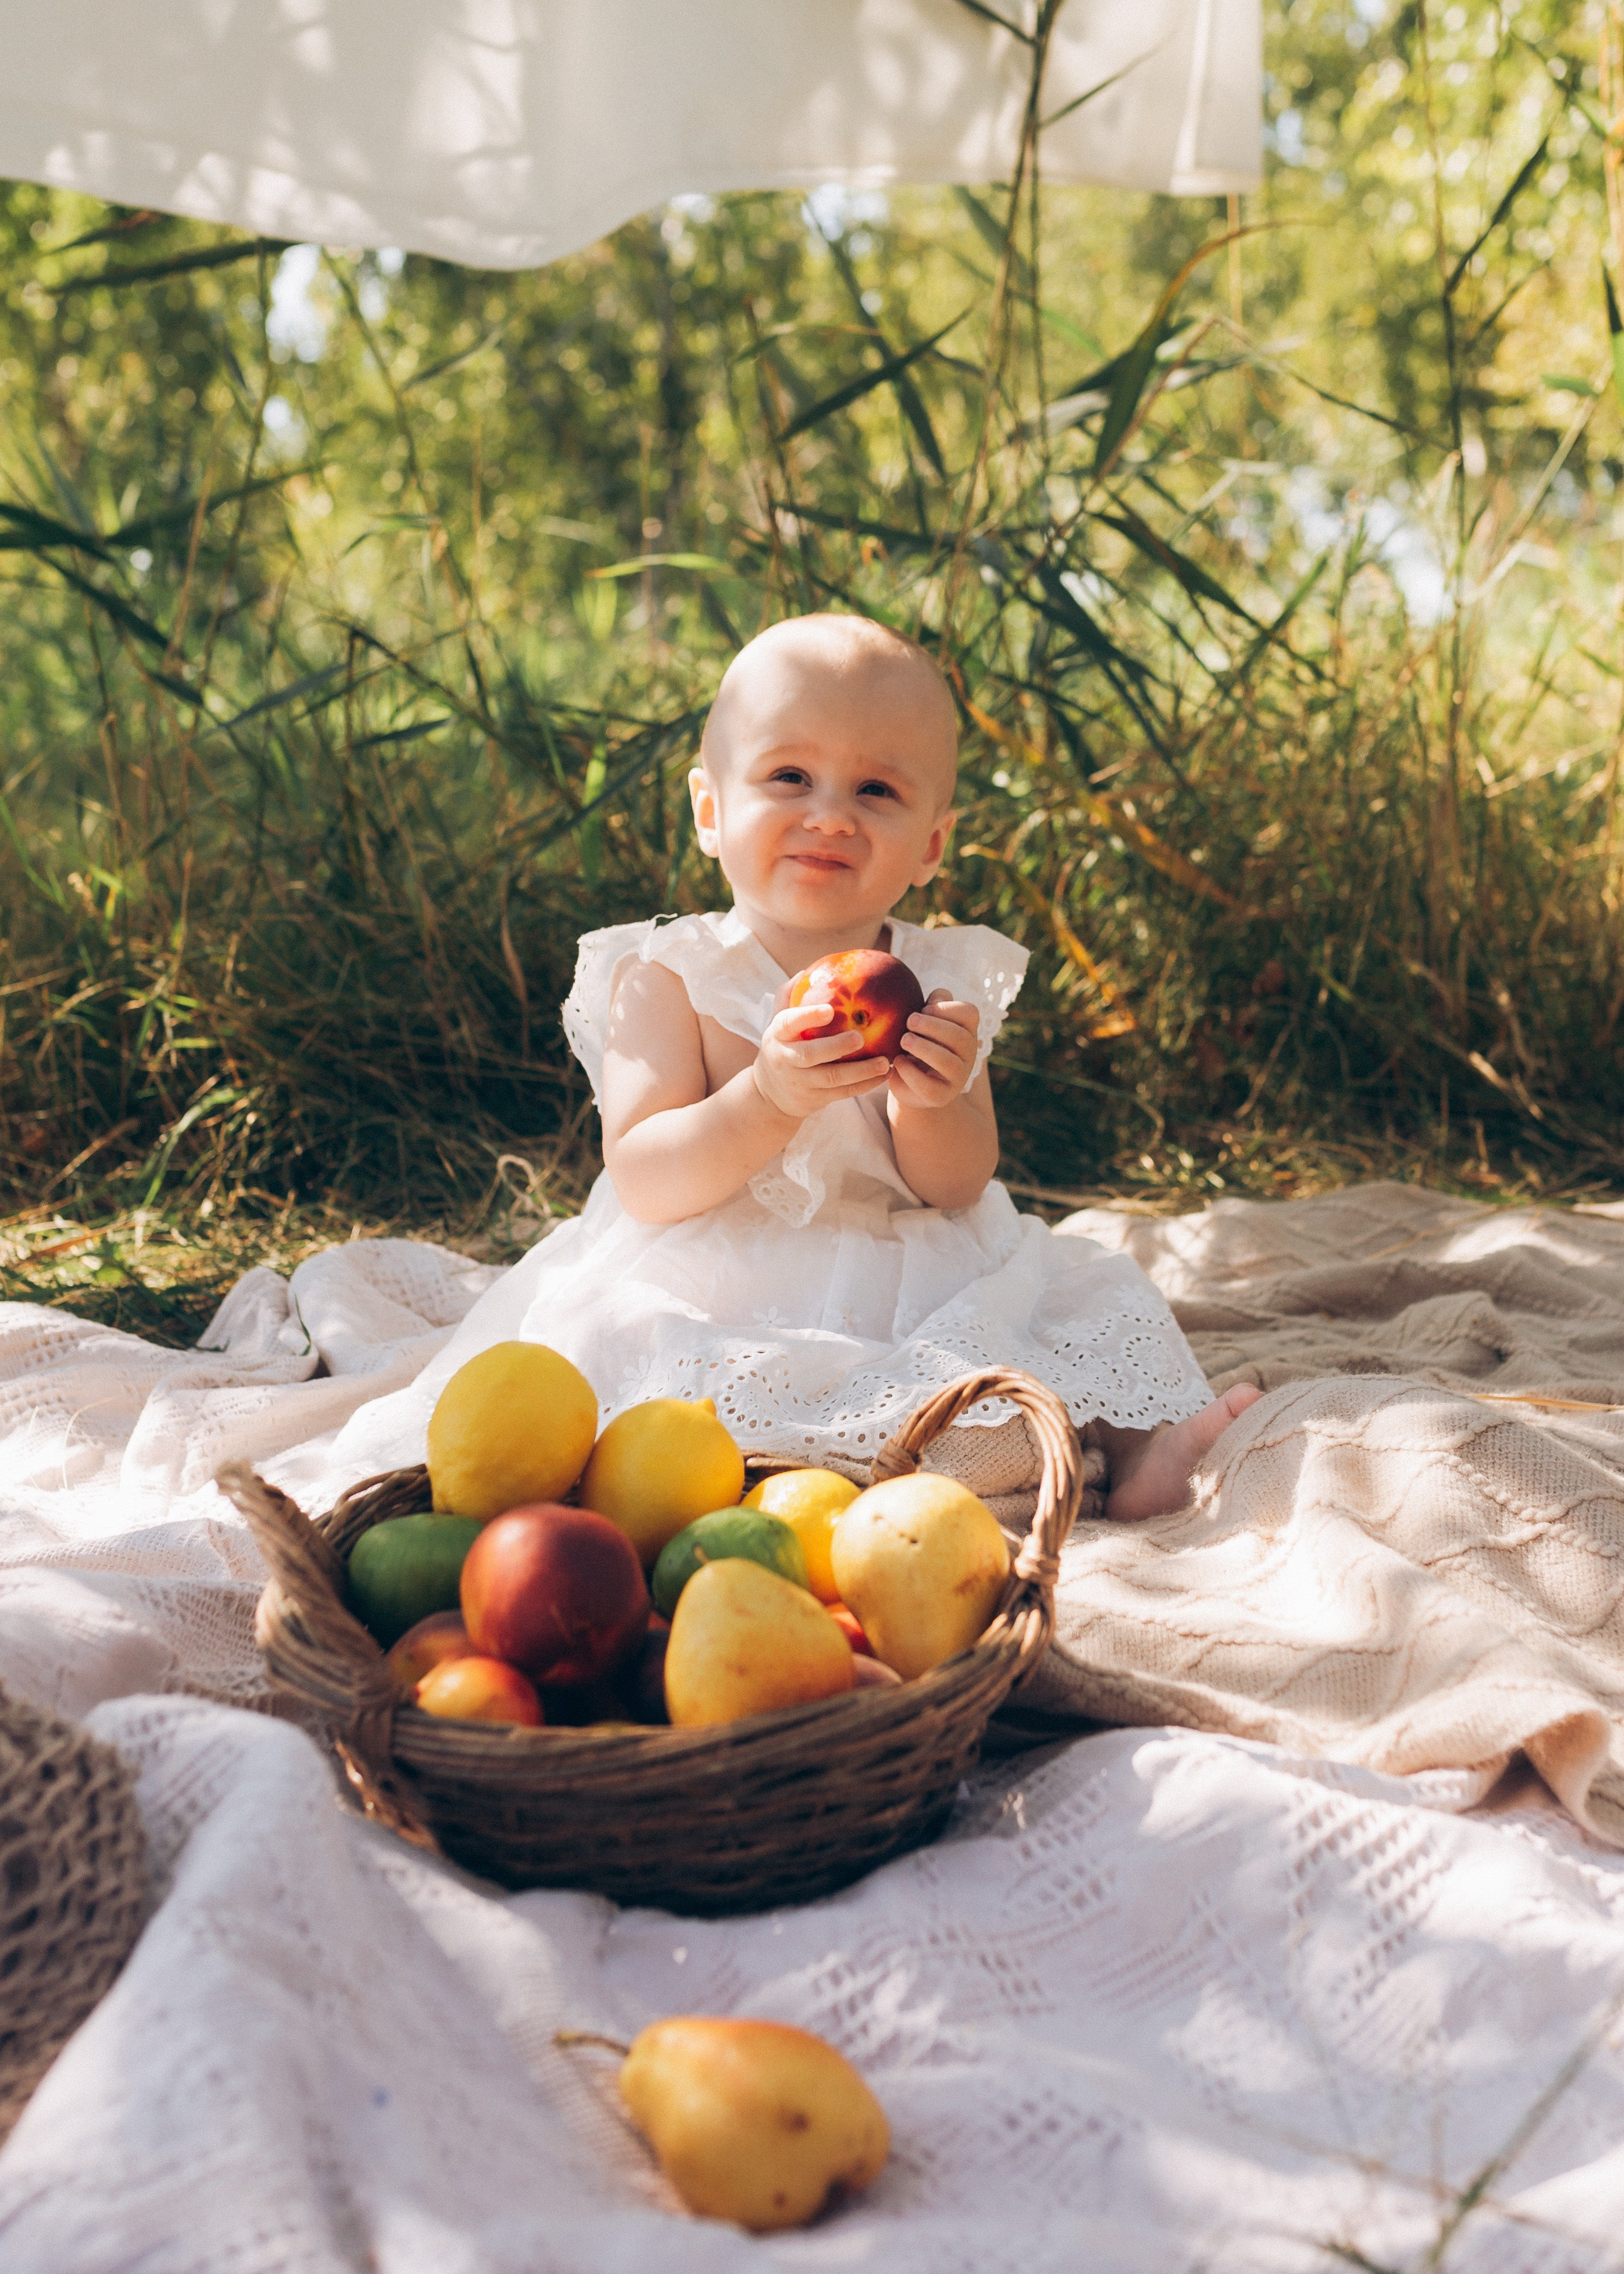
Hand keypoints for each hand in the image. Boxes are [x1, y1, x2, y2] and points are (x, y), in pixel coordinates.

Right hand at [753, 1002, 891, 1120]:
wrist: (770, 1095)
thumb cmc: (782, 1047)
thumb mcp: (778, 1024)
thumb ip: (789, 997)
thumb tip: (807, 969)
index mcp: (777, 1035)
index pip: (788, 1023)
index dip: (807, 1016)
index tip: (829, 1009)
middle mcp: (786, 1060)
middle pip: (810, 1055)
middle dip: (836, 1047)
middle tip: (861, 1037)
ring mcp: (800, 1083)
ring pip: (832, 1078)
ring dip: (861, 1071)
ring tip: (886, 1062)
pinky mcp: (815, 1099)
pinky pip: (843, 1093)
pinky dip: (865, 1085)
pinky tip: (885, 1075)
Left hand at [888, 991, 979, 1109]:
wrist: (911, 1082)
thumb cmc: (919, 1042)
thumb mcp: (926, 1021)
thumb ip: (933, 1004)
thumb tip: (936, 997)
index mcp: (966, 1031)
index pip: (970, 1013)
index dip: (947, 1008)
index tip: (924, 1009)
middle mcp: (968, 1054)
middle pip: (960, 1037)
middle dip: (932, 1026)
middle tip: (909, 1021)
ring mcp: (957, 1077)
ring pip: (948, 1062)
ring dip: (923, 1048)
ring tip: (904, 1040)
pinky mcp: (941, 1096)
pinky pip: (928, 1085)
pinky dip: (910, 1072)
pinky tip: (897, 1062)